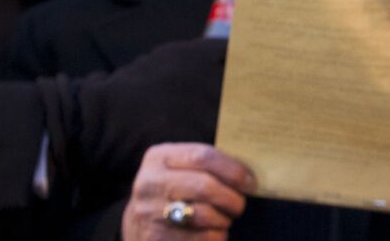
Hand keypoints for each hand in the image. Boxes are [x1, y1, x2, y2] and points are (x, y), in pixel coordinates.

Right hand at [120, 143, 254, 240]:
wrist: (138, 223)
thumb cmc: (173, 191)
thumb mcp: (180, 169)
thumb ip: (206, 166)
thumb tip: (249, 172)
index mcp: (159, 157)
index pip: (203, 156)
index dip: (233, 169)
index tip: (251, 182)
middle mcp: (150, 182)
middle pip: (205, 186)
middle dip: (232, 198)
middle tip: (240, 205)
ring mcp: (149, 212)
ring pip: (205, 215)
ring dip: (224, 219)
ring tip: (224, 219)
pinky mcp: (154, 238)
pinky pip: (202, 238)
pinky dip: (217, 237)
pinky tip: (214, 232)